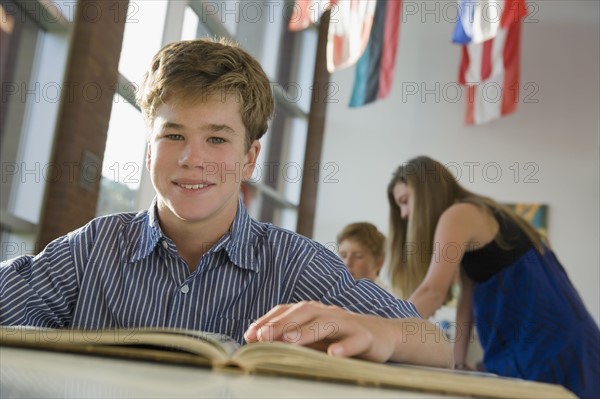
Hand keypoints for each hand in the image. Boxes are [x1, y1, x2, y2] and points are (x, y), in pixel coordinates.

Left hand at [244, 301, 395, 361]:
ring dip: (307, 332)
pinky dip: (344, 347)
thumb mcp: (315, 337)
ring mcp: (348, 323)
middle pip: (304, 313)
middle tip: (263, 336)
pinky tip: (333, 354)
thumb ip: (292, 338)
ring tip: (290, 341)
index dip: (268, 320)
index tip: (249, 334)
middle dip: (282, 324)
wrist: (382, 335)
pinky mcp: (366, 337)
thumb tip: (260, 342)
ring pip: (327, 323)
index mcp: (314, 312)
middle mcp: (329, 313)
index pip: (288, 311)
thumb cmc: (341, 337)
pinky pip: (355, 341)